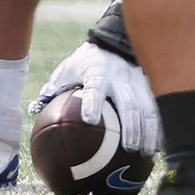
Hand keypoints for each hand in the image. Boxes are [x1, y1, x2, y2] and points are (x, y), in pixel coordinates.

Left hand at [32, 42, 157, 154]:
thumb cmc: (86, 61)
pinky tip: (158, 147)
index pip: (96, 86)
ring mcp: (138, 81)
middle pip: (128, 102)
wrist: (115, 41)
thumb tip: (35, 109)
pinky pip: (156, 108)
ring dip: (149, 130)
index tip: (90, 120)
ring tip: (147, 152)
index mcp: (98, 69)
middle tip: (129, 147)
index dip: (93, 102)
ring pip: (147, 107)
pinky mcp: (149, 86)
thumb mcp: (67, 69)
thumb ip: (54, 88)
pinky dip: (158, 128)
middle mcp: (122, 76)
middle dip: (131, 125)